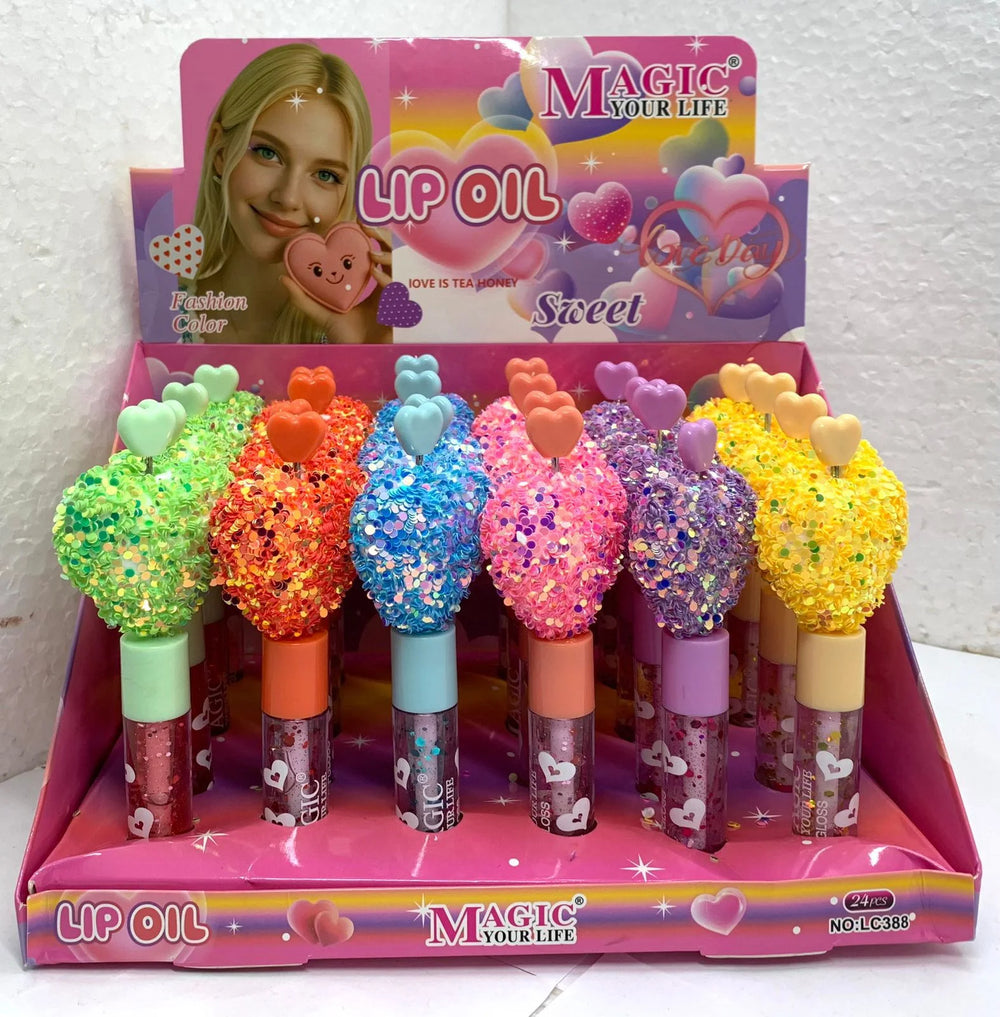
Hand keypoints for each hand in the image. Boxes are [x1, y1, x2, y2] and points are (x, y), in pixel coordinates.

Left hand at [280, 223, 393, 342]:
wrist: (359, 359)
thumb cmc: (346, 339)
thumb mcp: (321, 314)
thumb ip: (303, 298)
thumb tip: (282, 277)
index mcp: (373, 287)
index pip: (377, 256)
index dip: (372, 238)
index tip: (358, 222)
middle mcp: (387, 290)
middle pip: (392, 255)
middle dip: (383, 238)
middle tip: (367, 227)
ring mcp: (396, 300)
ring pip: (399, 268)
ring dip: (386, 256)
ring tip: (371, 252)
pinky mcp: (401, 312)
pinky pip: (398, 290)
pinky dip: (387, 279)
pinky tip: (374, 272)